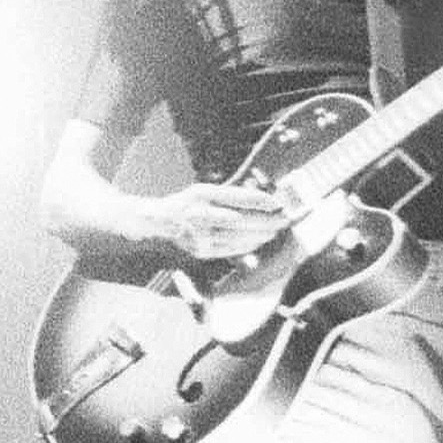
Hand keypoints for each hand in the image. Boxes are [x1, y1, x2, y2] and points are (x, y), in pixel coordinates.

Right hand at [151, 181, 289, 261]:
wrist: (158, 222)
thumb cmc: (187, 203)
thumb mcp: (203, 191)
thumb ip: (228, 196)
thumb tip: (262, 201)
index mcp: (201, 194)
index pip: (236, 197)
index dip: (259, 200)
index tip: (277, 202)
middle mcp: (199, 213)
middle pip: (240, 219)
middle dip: (265, 220)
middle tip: (284, 219)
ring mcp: (199, 234)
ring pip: (237, 236)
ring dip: (260, 234)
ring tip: (275, 230)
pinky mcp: (201, 251)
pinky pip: (230, 249)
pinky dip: (248, 245)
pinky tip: (259, 241)